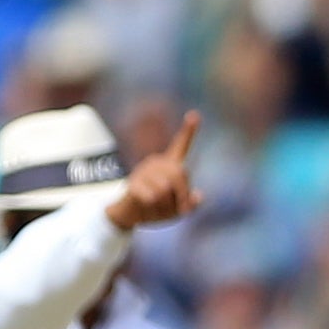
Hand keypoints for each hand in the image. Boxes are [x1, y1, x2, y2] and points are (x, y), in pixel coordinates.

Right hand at [106, 112, 202, 229]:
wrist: (131, 214)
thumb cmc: (159, 208)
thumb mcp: (179, 209)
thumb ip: (191, 203)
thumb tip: (198, 197)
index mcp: (170, 164)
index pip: (181, 145)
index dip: (189, 131)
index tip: (195, 114)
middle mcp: (156, 163)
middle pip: (180, 174)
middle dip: (183, 196)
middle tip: (180, 209)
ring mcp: (143, 171)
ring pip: (165, 190)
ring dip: (166, 206)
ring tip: (157, 206)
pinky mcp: (133, 183)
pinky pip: (152, 198)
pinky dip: (154, 209)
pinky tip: (146, 206)